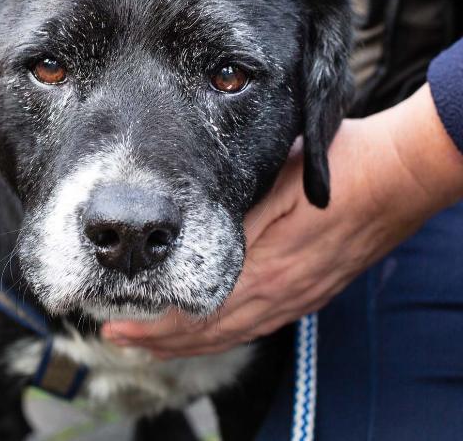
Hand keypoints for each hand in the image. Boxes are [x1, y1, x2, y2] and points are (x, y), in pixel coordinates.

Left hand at [103, 84, 462, 357]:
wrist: (400, 178)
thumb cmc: (335, 173)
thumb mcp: (271, 185)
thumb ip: (230, 217)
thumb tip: (182, 235)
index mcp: (264, 272)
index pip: (195, 317)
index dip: (153, 328)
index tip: (116, 328)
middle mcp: (279, 295)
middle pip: (208, 335)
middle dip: (159, 342)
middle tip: (119, 340)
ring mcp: (298, 297)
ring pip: (232, 333)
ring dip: (189, 343)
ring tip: (153, 344)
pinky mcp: (312, 291)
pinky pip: (259, 324)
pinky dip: (225, 333)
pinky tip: (213, 330)